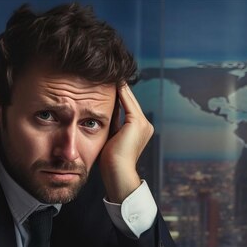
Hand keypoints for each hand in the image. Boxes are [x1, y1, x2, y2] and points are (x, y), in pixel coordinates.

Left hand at [99, 84, 153, 202]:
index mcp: (139, 130)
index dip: (117, 94)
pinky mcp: (137, 122)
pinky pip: (127, 101)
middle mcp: (145, 125)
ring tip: (107, 73)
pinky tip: (111, 81)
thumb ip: (110, 123)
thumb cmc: (110, 162)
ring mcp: (143, 123)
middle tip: (106, 72)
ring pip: (128, 98)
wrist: (117, 173)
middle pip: (129, 100)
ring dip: (118, 85)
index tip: (104, 83)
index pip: (127, 106)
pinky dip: (119, 91)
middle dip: (117, 87)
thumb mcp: (110, 138)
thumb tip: (100, 110)